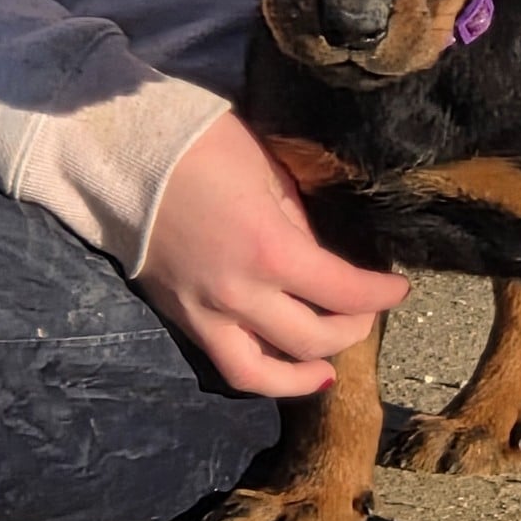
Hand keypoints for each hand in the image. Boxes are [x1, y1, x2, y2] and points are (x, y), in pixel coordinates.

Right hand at [139, 112, 408, 396]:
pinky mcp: (180, 317)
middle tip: (367, 311)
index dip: (381, 294)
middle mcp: (240, 294)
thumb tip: (318, 255)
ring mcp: (204, 313)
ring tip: (328, 369)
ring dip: (305, 374)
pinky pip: (225, 363)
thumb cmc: (202, 145)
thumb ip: (299, 223)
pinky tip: (280, 368)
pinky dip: (259, 374)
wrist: (122, 152)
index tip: (399, 288)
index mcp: (271, 250)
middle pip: (314, 339)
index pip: (344, 291)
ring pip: (263, 374)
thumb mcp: (270, 174)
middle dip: (352, 328)